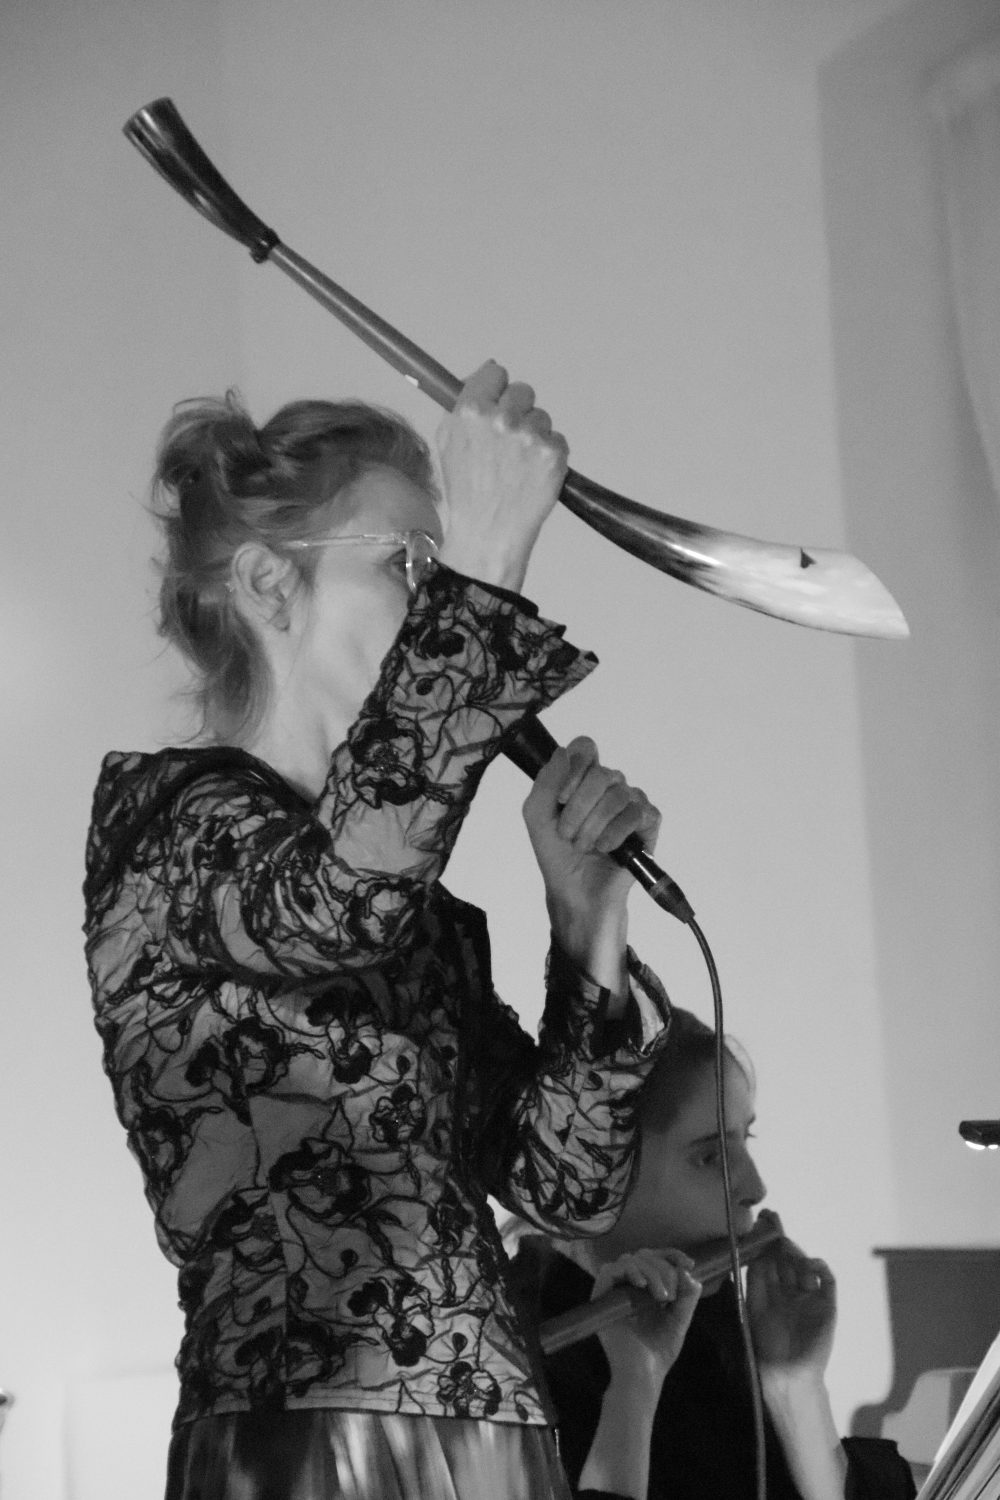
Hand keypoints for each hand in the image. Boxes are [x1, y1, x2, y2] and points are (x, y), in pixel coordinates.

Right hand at [435, 360, 567, 590]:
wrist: (489, 532)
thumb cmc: (466, 488)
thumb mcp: (448, 440)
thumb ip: (466, 403)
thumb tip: (488, 373)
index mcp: (472, 410)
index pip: (496, 374)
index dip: (495, 392)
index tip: (495, 407)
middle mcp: (503, 418)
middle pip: (522, 391)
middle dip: (517, 411)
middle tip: (508, 443)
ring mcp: (531, 436)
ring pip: (541, 416)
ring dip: (533, 435)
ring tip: (518, 465)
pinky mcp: (554, 453)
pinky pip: (556, 439)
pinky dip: (548, 455)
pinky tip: (532, 474)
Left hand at [522, 736, 660, 985]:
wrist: (574, 891)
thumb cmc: (557, 854)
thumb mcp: (537, 816)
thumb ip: (546, 782)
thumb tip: (564, 752)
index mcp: (582, 778)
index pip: (585, 747)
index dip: (574, 767)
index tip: (561, 797)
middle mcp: (609, 786)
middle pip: (601, 773)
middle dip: (578, 808)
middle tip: (567, 835)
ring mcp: (630, 802)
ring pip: (618, 794)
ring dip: (593, 825)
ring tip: (584, 846)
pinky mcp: (648, 823)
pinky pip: (638, 813)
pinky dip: (616, 832)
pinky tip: (606, 848)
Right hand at [593, 1247, 701, 1387]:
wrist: (642, 1375)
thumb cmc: (659, 1351)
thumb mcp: (680, 1319)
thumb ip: (687, 1295)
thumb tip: (688, 1271)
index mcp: (646, 1289)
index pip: (656, 1258)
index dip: (672, 1255)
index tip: (689, 1265)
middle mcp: (628, 1286)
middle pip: (643, 1255)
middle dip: (663, 1267)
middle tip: (671, 1294)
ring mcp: (614, 1291)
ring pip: (629, 1260)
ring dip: (651, 1272)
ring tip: (662, 1297)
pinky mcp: (601, 1297)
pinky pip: (609, 1270)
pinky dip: (628, 1271)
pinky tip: (641, 1285)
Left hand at [747, 1231, 836, 1381]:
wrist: (787, 1373)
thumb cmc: (766, 1343)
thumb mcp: (754, 1305)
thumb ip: (755, 1277)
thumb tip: (752, 1246)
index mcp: (772, 1290)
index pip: (770, 1258)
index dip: (765, 1240)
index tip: (760, 1219)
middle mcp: (791, 1289)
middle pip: (786, 1257)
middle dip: (778, 1237)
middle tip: (771, 1218)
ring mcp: (810, 1295)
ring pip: (803, 1264)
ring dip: (794, 1251)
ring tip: (783, 1243)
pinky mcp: (827, 1304)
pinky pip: (827, 1279)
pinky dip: (818, 1267)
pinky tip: (807, 1264)